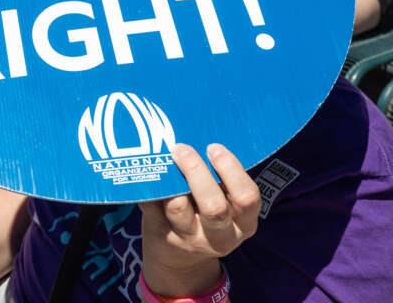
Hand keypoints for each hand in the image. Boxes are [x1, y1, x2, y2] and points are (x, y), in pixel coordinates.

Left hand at [137, 143, 258, 296]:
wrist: (180, 260)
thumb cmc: (206, 216)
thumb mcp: (225, 205)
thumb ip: (221, 181)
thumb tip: (202, 131)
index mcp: (243, 224)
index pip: (247, 198)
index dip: (231, 170)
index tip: (213, 147)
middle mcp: (221, 236)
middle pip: (213, 207)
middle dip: (196, 172)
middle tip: (181, 148)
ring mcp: (190, 240)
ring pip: (179, 208)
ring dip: (170, 181)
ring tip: (162, 157)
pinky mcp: (162, 237)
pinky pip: (151, 208)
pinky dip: (148, 188)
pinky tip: (145, 172)